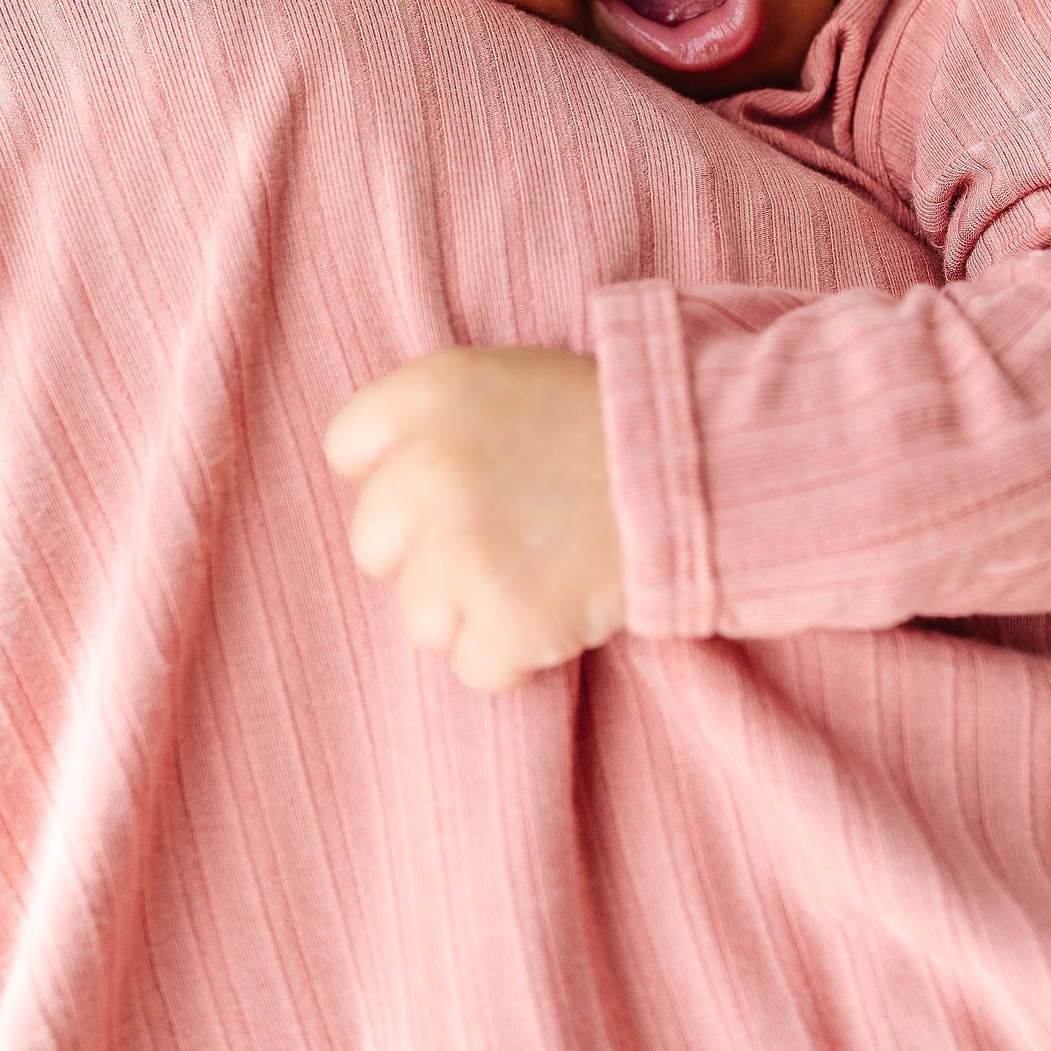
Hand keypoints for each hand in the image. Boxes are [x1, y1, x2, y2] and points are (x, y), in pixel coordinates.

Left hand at [324, 348, 623, 693]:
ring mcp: (462, 549)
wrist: (701, 468)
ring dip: (474, 610)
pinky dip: (516, 655)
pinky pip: (476, 669)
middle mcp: (426, 467)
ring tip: (541, 566)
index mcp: (425, 393)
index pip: (348, 448)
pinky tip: (560, 605)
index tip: (455, 480)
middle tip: (508, 530)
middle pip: (374, 546)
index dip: (398, 473)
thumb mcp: (505, 381)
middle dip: (429, 552)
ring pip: (420, 618)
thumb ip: (431, 423)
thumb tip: (374, 487)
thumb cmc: (603, 426)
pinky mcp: (505, 620)